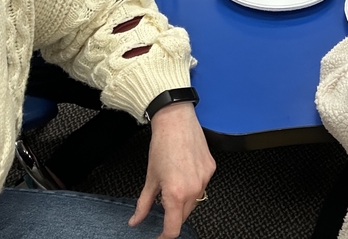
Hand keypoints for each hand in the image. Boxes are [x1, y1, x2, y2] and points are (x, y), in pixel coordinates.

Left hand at [130, 102, 215, 238]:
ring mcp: (205, 179)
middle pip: (184, 215)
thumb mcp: (150, 177)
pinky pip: (202, 185)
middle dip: (173, 214)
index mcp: (176, 194)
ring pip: (195, 201)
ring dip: (184, 200)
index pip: (173, 228)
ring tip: (173, 183)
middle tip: (163, 203)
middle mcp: (193, 189)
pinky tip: (184, 172)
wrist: (176, 120)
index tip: (159, 236)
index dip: (165, 236)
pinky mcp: (211, 169)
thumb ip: (143, 204)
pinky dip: (193, 185)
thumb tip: (136, 220)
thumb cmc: (162, 144)